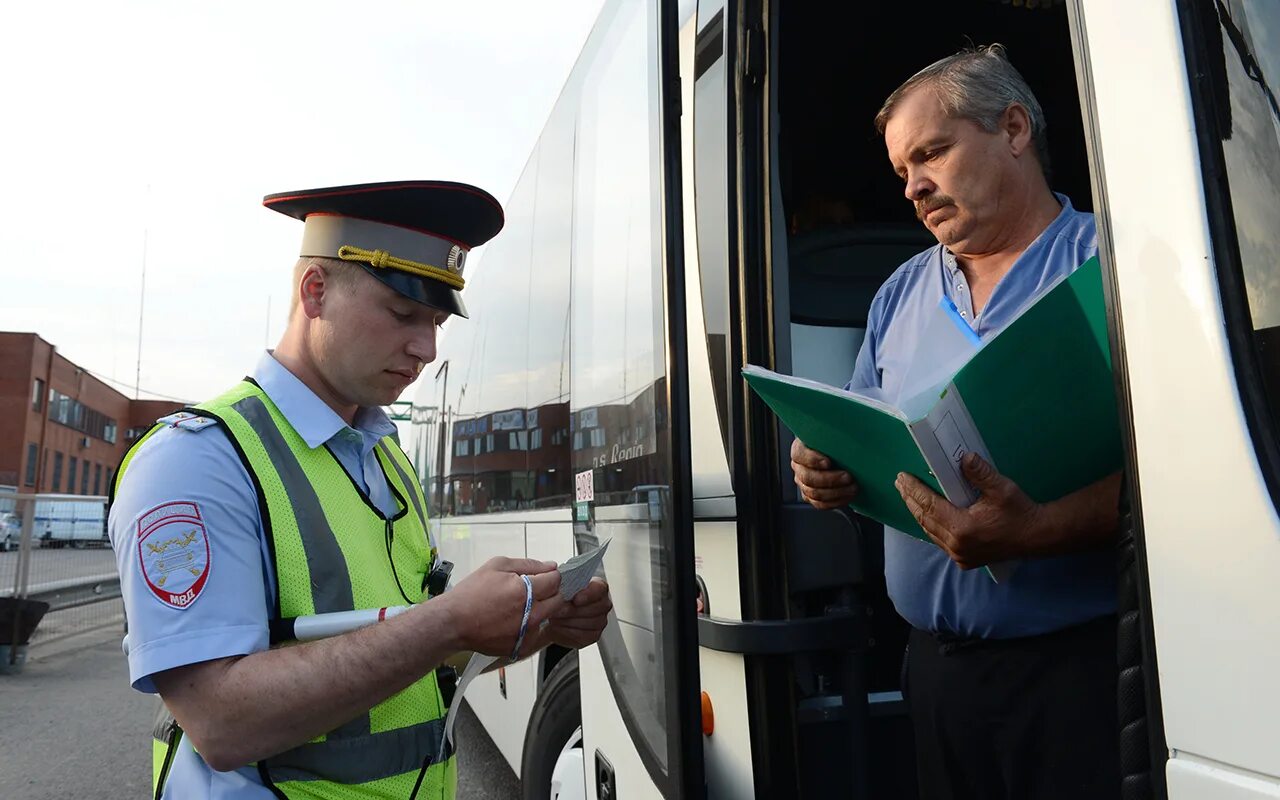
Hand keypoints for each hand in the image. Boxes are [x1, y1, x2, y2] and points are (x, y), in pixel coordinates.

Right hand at [442, 557, 564, 657]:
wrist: (454, 622)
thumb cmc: (472, 593)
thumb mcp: (498, 565)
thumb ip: (528, 564)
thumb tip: (550, 566)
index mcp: (527, 591)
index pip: (557, 580)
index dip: (553, 575)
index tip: (546, 576)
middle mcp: (531, 614)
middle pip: (559, 600)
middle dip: (552, 592)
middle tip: (537, 589)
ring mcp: (528, 632)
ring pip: (550, 617)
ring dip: (543, 608)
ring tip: (521, 605)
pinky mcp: (522, 646)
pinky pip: (537, 632)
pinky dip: (531, 625)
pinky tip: (514, 619)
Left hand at [544, 577, 611, 649]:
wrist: (554, 617)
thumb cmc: (559, 599)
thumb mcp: (558, 586)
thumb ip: (561, 582)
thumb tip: (558, 579)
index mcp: (597, 587)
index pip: (599, 588)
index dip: (588, 594)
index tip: (575, 599)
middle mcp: (602, 604)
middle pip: (595, 608)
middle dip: (573, 610)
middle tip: (557, 610)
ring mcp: (600, 621)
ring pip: (589, 623)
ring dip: (568, 621)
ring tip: (555, 618)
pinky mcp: (593, 635)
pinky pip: (583, 635)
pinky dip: (568, 632)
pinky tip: (559, 627)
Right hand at [791, 438, 857, 509]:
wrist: (841, 455)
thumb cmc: (837, 441)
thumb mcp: (835, 433)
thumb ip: (836, 433)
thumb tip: (852, 430)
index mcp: (800, 448)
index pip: (799, 454)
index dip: (812, 460)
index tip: (829, 462)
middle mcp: (799, 466)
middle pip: (807, 477)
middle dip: (829, 479)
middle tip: (848, 476)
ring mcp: (803, 482)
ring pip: (813, 493)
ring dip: (836, 492)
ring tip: (853, 487)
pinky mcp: (810, 496)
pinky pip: (819, 504)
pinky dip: (835, 502)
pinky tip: (848, 496)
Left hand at [895, 453, 1042, 568]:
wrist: (1037, 536)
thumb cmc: (1019, 511)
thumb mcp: (1001, 488)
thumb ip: (980, 473)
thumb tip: (964, 457)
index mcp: (963, 528)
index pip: (929, 506)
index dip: (914, 491)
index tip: (902, 478)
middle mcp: (957, 546)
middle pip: (925, 520)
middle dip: (911, 500)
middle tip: (899, 483)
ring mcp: (960, 556)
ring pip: (930, 532)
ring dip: (919, 513)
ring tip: (908, 496)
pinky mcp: (965, 560)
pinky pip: (940, 541)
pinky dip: (931, 526)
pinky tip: (926, 516)